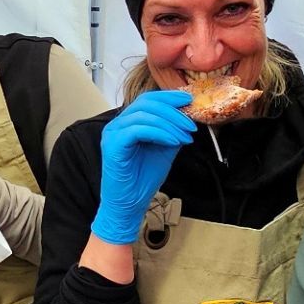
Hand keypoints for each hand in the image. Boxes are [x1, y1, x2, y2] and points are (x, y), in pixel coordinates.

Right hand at [91, 91, 195, 245]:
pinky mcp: (113, 145)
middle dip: (173, 111)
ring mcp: (113, 134)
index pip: (147, 100)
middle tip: (191, 125)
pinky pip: (138, 130)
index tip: (189, 101)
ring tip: (186, 136)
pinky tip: (173, 142)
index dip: (168, 97)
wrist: (129, 205)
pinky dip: (159, 133)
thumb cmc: (142, 180)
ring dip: (170, 124)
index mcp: (127, 123)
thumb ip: (172, 132)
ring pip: (143, 115)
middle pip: (146, 103)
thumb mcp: (164, 150)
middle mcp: (117, 125)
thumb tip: (187, 117)